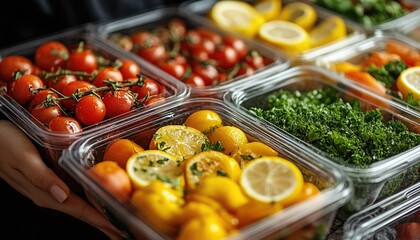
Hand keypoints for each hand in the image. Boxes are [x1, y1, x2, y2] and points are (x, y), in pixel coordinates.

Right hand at [0, 120, 122, 239]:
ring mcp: (50, 189)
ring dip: (99, 215)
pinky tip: (98, 200)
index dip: (101, 221)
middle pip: (83, 213)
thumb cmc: (5, 143)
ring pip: (80, 206)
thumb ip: (40, 177)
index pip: (80, 210)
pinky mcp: (50, 181)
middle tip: (127, 232)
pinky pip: (75, 195)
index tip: (120, 229)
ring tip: (117, 222)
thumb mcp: (22, 157)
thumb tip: (62, 196)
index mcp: (46, 193)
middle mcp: (50, 195)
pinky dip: (89, 201)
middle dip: (105, 224)